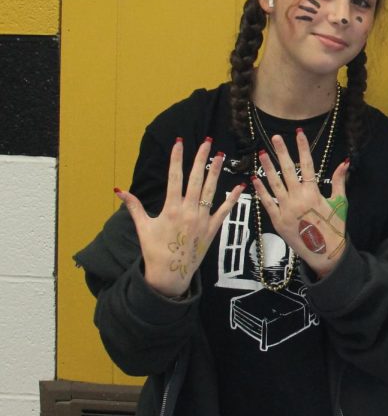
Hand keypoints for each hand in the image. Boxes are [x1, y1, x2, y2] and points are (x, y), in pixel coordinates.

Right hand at [116, 137, 244, 297]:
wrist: (170, 274)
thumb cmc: (154, 250)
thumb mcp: (142, 227)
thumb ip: (133, 206)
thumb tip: (118, 190)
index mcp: (171, 209)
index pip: (174, 178)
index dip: (177, 159)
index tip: (179, 143)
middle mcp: (188, 211)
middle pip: (196, 180)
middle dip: (201, 159)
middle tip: (207, 142)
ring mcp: (202, 219)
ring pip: (211, 191)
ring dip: (216, 172)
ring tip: (221, 155)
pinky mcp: (212, 229)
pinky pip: (224, 210)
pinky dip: (233, 198)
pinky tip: (240, 185)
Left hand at [252, 129, 350, 278]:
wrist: (324, 252)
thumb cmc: (334, 226)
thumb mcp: (340, 202)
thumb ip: (339, 181)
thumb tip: (344, 162)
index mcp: (314, 193)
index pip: (307, 165)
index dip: (302, 148)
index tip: (299, 134)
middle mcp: (297, 199)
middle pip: (287, 171)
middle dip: (281, 153)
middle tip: (274, 138)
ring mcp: (285, 209)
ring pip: (274, 184)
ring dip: (267, 168)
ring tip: (261, 153)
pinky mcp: (277, 220)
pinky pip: (267, 202)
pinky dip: (261, 190)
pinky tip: (255, 179)